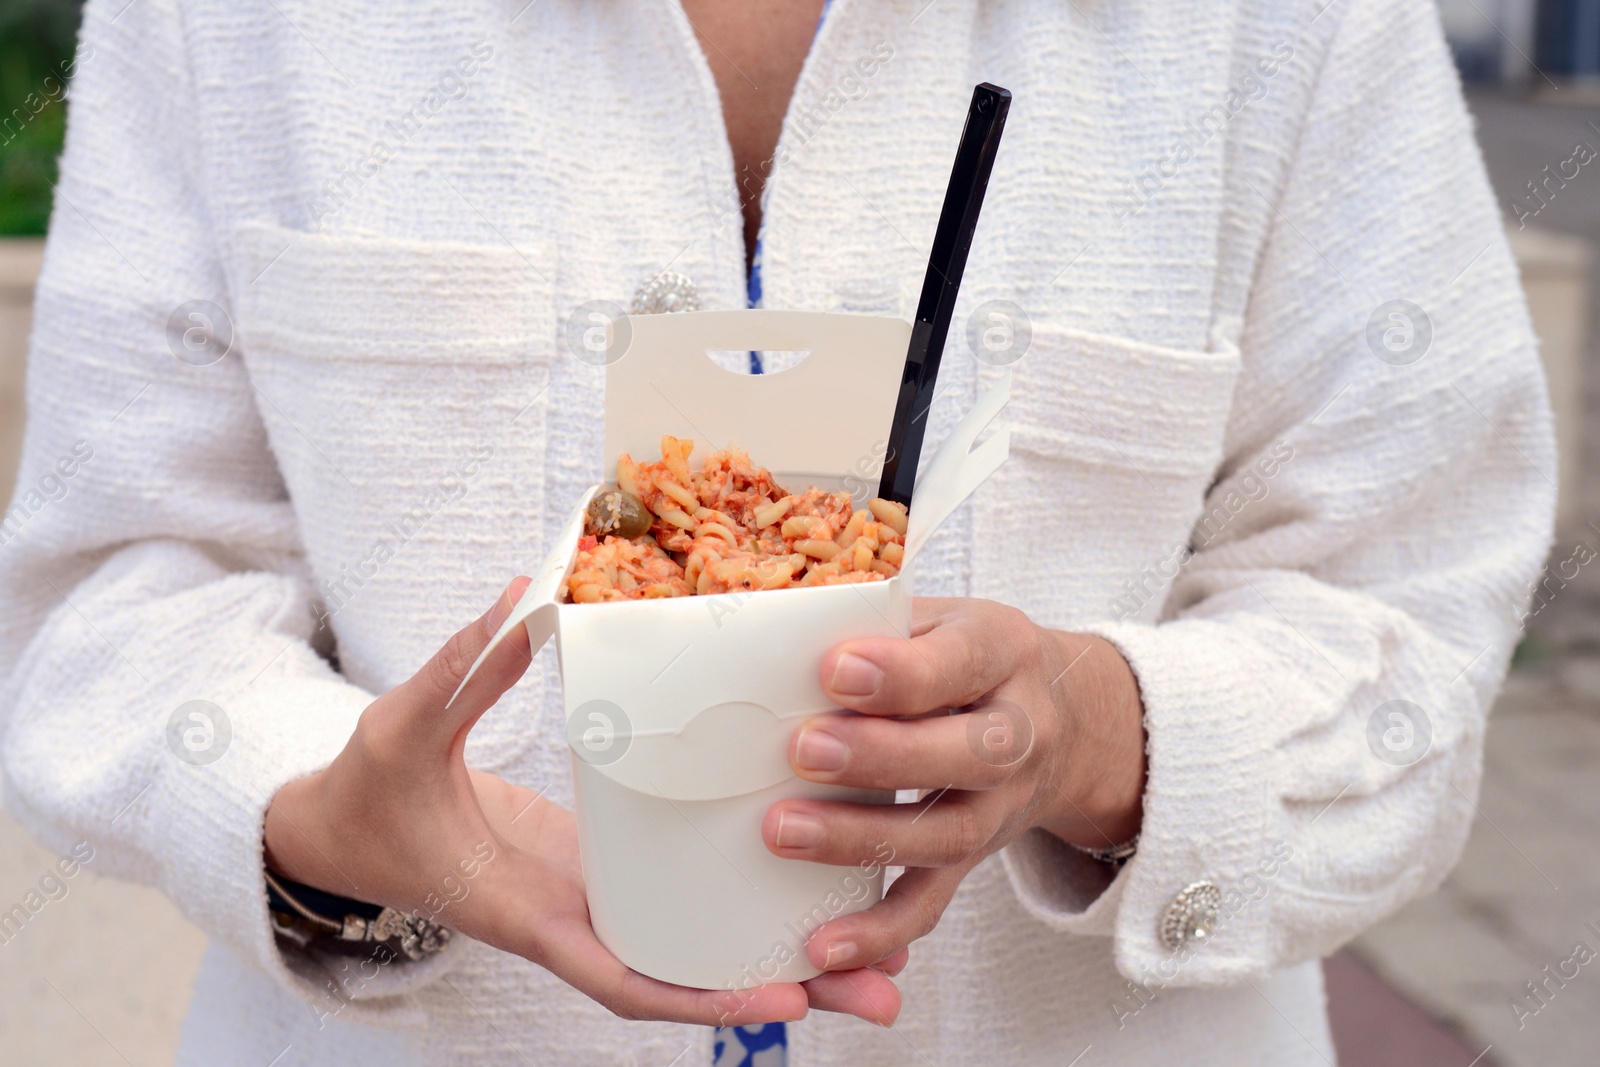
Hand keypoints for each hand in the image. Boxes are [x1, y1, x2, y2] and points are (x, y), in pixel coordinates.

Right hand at [264, 580, 904, 1025]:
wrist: (346, 830)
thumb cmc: (368, 792)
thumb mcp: (403, 728)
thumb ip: (462, 666)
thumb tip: (524, 594)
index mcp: (530, 909)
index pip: (624, 975)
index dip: (704, 996)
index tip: (786, 998)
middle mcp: (576, 921)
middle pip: (691, 977)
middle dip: (786, 992)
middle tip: (885, 994)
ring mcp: (597, 901)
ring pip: (699, 952)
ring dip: (789, 963)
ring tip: (887, 959)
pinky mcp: (608, 875)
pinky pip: (684, 909)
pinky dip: (745, 915)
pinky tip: (813, 890)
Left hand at [761, 597, 1146, 973]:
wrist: (1073, 719)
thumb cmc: (968, 656)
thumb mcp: (943, 617)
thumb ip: (878, 624)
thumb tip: (772, 636)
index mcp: (1004, 651)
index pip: (961, 661)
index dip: (901, 672)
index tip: (834, 669)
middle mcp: (1021, 731)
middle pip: (970, 754)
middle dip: (883, 756)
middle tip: (803, 750)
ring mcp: (1005, 804)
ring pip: (949, 834)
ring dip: (863, 839)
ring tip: (782, 833)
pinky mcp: (979, 856)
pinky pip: (936, 901)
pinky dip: (881, 930)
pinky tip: (823, 945)